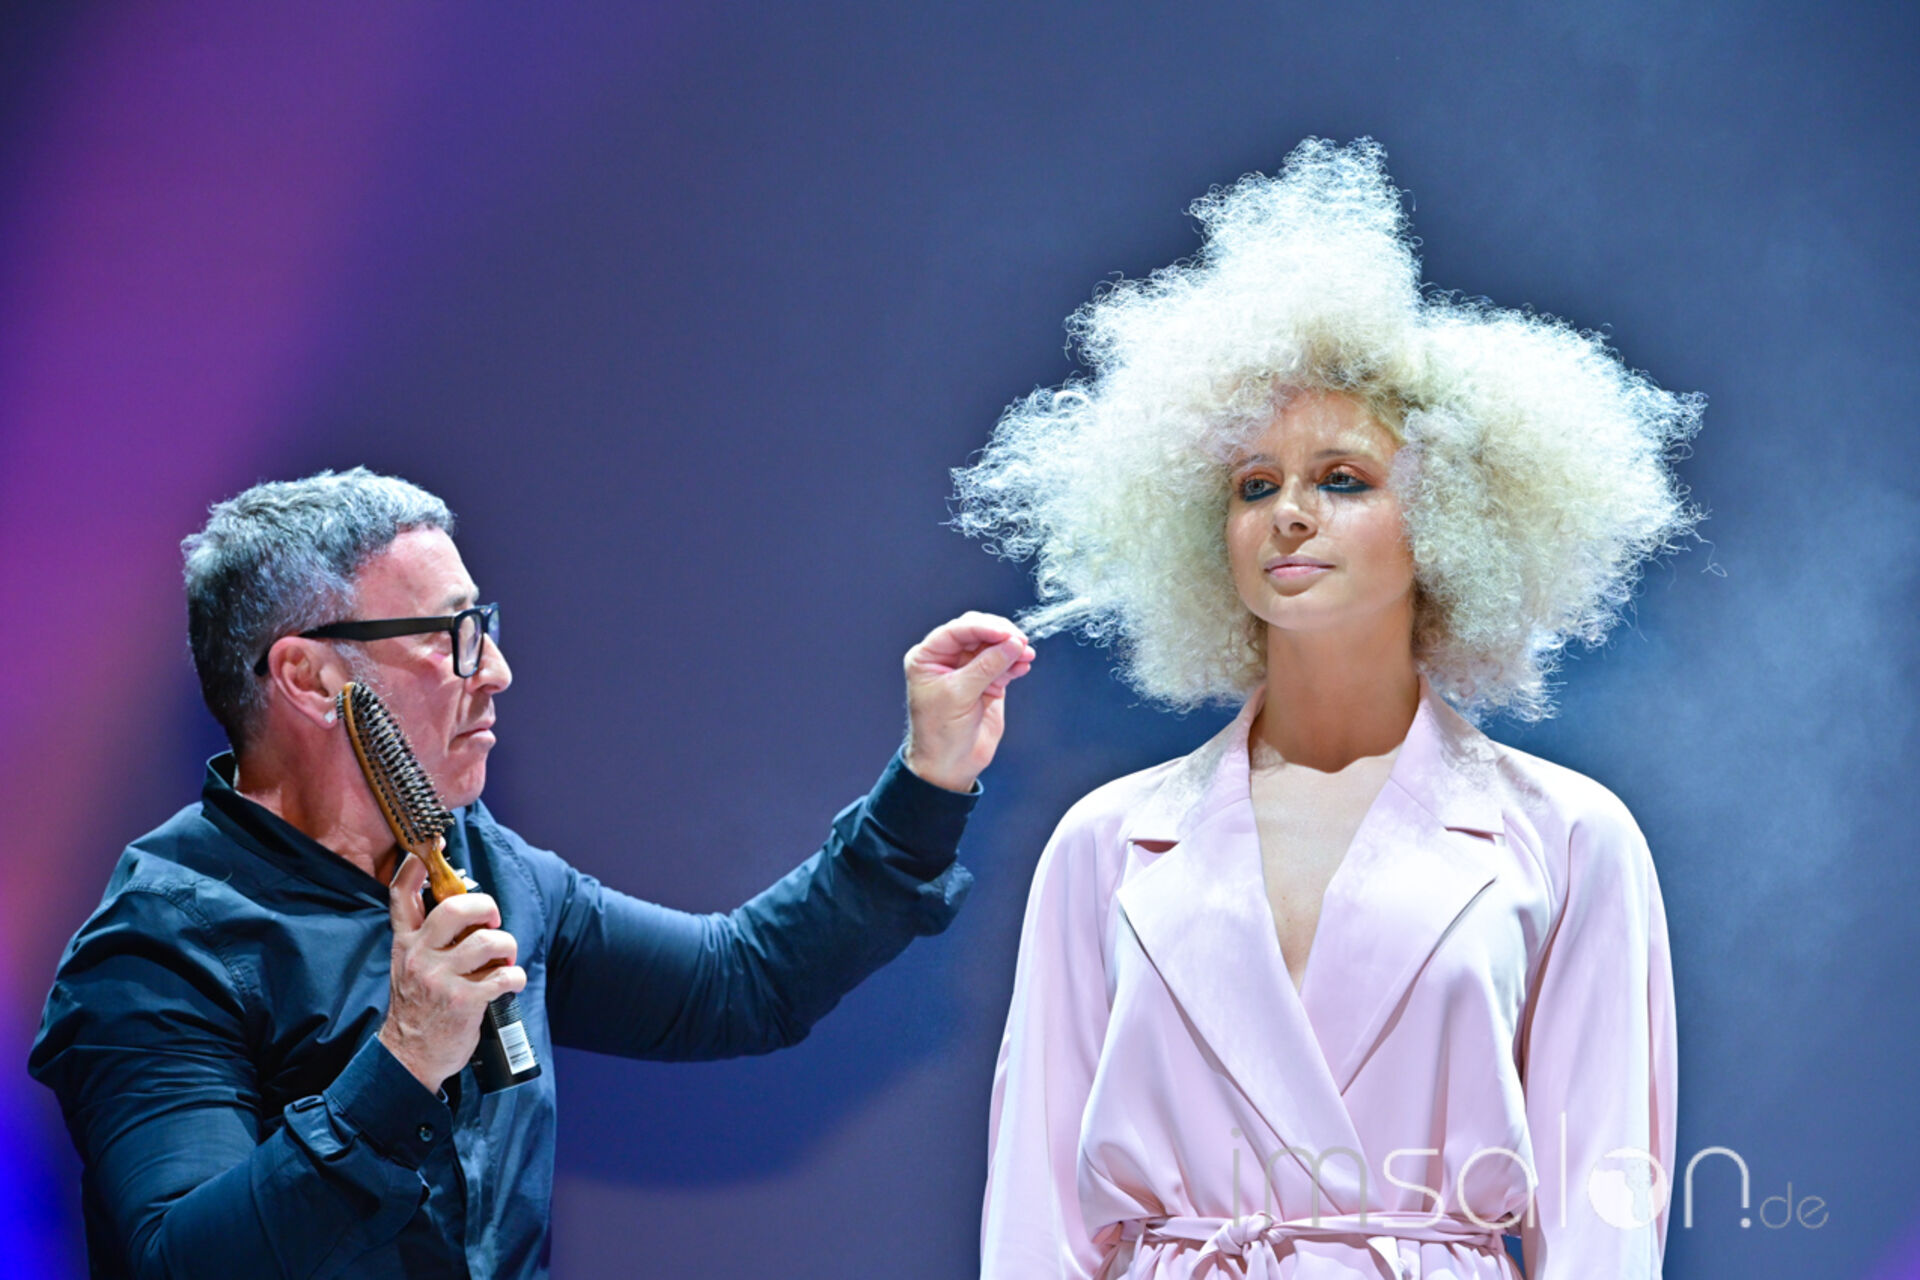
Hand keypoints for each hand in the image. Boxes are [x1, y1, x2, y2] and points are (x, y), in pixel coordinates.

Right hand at [377, 854, 526, 1093]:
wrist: (409, 1056)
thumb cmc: (418, 1006)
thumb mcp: (408, 965)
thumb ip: (427, 936)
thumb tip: (463, 906)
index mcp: (406, 943)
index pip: (401, 896)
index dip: (416, 866)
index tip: (434, 843)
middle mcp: (419, 956)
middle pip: (456, 909)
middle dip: (485, 907)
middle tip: (492, 922)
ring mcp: (440, 979)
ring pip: (488, 941)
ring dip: (506, 947)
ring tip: (503, 960)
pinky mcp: (463, 1001)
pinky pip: (504, 975)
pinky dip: (516, 976)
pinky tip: (510, 983)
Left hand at [902, 611, 1035, 792]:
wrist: (949, 765)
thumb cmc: (939, 733)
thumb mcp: (959, 695)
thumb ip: (985, 666)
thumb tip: (1012, 643)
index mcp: (927, 657)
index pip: (956, 631)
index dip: (982, 627)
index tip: (1005, 632)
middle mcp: (946, 659)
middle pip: (976, 632)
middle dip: (999, 634)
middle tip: (1018, 640)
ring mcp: (968, 670)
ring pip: (993, 646)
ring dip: (1011, 648)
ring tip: (1026, 653)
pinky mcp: (987, 683)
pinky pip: (1003, 664)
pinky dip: (1015, 662)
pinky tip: (1024, 664)